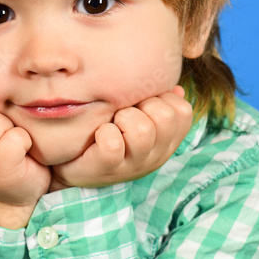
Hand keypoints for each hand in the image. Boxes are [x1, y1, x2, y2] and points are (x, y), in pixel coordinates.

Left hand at [50, 86, 192, 189]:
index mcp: (168, 141)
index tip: (143, 103)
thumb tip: (177, 89)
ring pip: (142, 130)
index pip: (183, 111)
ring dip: (123, 118)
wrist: (75, 165)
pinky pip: (112, 144)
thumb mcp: (139, 121)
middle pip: (166, 117)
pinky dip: (104, 133)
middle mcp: (157, 155)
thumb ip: (159, 104)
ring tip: (113, 123)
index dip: (163, 98)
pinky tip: (99, 134)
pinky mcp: (108, 169)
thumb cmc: (112, 135)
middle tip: (125, 112)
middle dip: (142, 104)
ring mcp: (134, 165)